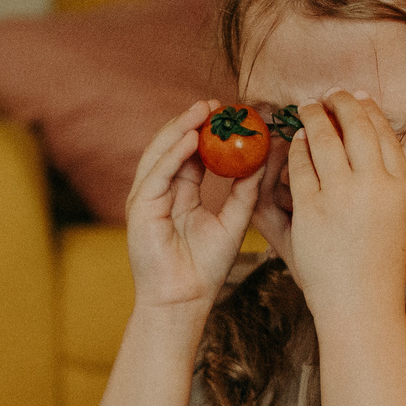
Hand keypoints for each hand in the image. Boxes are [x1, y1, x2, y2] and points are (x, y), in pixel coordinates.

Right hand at [124, 100, 262, 310]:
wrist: (184, 301)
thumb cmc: (206, 269)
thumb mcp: (234, 221)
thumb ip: (245, 191)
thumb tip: (265, 159)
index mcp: (180, 195)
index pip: (191, 155)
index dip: (208, 132)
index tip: (229, 114)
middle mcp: (161, 192)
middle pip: (172, 148)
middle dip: (191, 122)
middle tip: (214, 103)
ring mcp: (147, 199)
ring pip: (161, 154)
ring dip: (180, 129)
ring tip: (202, 111)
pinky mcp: (140, 208)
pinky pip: (157, 174)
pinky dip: (172, 154)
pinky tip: (191, 139)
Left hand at [282, 91, 405, 306]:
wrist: (361, 304)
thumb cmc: (374, 268)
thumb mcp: (392, 220)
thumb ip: (384, 187)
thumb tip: (368, 156)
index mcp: (400, 187)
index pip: (386, 135)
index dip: (371, 111)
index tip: (359, 98)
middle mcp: (376, 185)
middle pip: (359, 126)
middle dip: (342, 103)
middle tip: (329, 95)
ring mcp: (344, 195)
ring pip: (326, 139)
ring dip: (314, 118)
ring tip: (306, 109)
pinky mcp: (313, 208)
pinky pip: (300, 164)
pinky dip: (294, 148)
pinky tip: (291, 142)